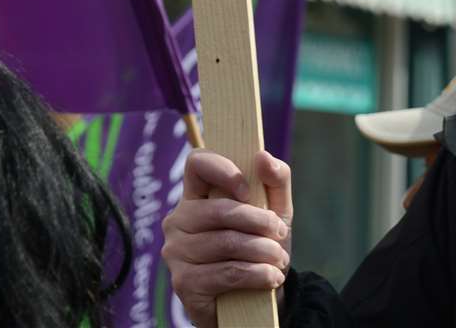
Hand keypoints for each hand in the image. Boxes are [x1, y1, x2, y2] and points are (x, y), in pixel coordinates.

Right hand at [162, 149, 294, 327]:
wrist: (253, 300)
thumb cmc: (259, 246)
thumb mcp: (276, 211)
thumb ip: (276, 180)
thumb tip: (263, 156)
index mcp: (195, 196)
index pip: (197, 164)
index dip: (224, 170)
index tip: (247, 190)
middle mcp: (178, 221)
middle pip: (220, 210)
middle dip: (260, 222)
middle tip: (279, 234)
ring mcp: (176, 252)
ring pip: (227, 242)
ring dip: (264, 251)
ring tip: (278, 259)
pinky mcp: (183, 283)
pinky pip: (227, 272)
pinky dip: (258, 274)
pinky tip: (271, 277)